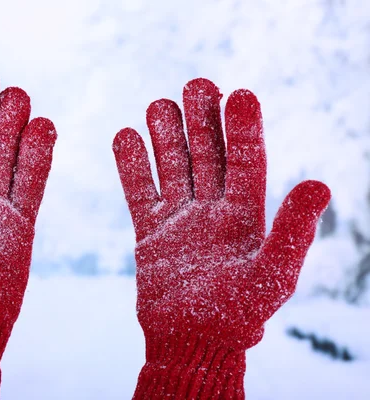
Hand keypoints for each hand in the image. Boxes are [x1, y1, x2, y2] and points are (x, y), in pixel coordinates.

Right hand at [113, 78, 329, 398]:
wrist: (191, 342)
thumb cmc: (237, 316)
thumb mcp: (272, 276)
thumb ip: (292, 231)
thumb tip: (320, 183)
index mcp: (246, 217)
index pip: (246, 162)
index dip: (243, 128)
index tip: (237, 93)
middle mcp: (213, 211)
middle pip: (207, 156)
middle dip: (201, 121)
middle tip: (195, 84)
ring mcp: (180, 220)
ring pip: (173, 167)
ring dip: (166, 136)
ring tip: (158, 103)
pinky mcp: (150, 233)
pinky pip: (139, 192)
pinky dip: (131, 166)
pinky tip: (125, 136)